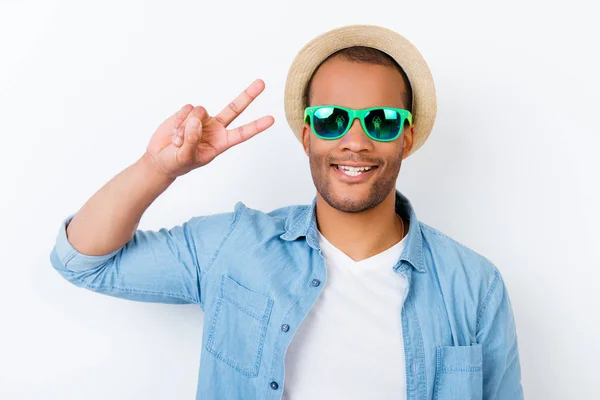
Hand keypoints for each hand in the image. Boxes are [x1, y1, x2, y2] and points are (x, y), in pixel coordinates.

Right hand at [145, 79, 273, 178]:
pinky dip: (179, 120)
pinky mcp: (188, 113)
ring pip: (200, 110)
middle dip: (248, 95)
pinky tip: (174, 132)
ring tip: (178, 140)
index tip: (271, 120)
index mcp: (221, 142)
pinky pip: (188, 109)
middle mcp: (215, 128)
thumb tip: (197, 120)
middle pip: (235, 108)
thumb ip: (192, 140)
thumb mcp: (186, 157)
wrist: (160, 157)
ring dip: (186, 126)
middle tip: (262, 83)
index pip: (242, 133)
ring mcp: (202, 119)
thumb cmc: (177, 163)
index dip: (256, 126)